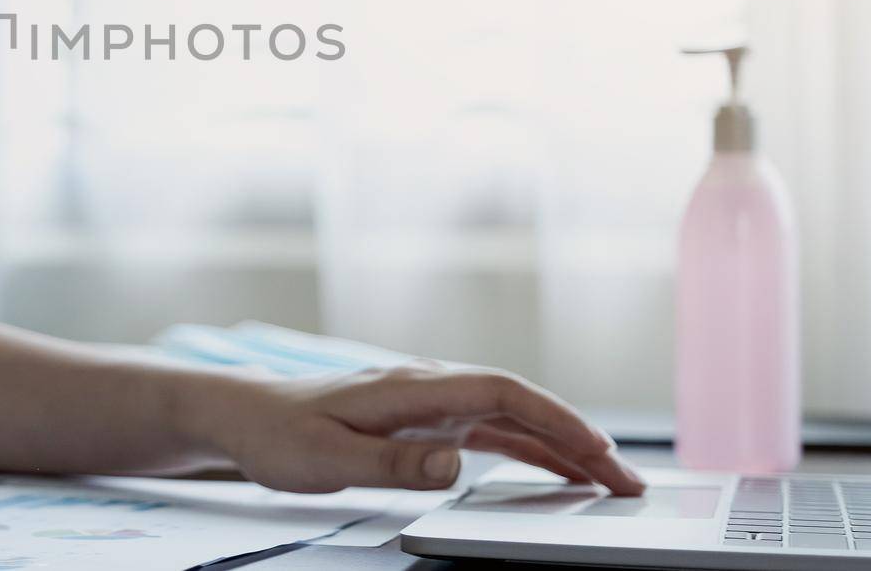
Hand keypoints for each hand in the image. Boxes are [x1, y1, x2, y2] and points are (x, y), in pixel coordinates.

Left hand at [191, 363, 644, 495]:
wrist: (243, 415)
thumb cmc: (279, 435)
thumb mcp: (327, 458)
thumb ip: (392, 464)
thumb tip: (455, 463)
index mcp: (410, 388)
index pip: (501, 393)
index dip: (555, 418)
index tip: (600, 450)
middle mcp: (426, 387)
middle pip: (519, 404)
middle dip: (577, 437)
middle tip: (627, 483)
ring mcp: (426, 403)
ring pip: (510, 419)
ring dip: (559, 446)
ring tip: (608, 483)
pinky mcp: (420, 422)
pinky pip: (487, 433)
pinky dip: (527, 450)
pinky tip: (554, 472)